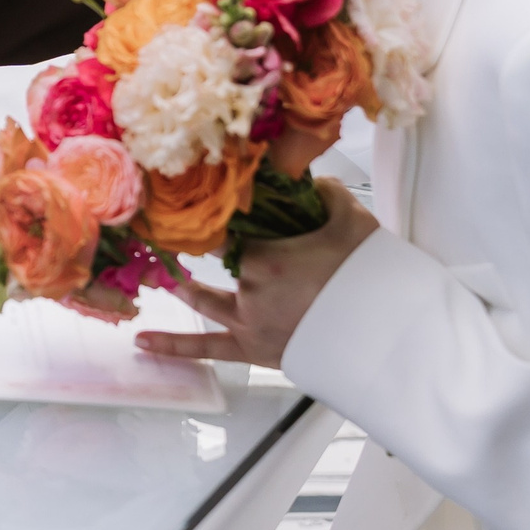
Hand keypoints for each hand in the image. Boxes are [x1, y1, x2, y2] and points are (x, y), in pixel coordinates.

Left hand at [137, 178, 378, 367]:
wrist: (387, 335)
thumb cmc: (369, 276)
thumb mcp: (351, 221)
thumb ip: (326, 193)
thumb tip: (310, 179)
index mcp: (266, 257)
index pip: (225, 229)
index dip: (212, 214)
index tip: (191, 199)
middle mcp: (249, 290)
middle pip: (212, 262)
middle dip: (195, 245)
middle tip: (169, 232)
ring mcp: (249, 322)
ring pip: (203, 298)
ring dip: (181, 286)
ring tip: (162, 275)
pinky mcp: (254, 350)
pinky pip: (206, 348)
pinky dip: (173, 346)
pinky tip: (142, 342)